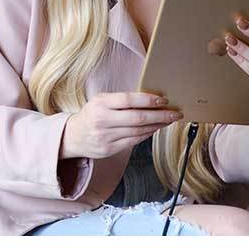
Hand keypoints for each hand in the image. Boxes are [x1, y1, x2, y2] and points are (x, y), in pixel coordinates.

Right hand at [60, 92, 182, 159]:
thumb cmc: (92, 115)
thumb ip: (121, 100)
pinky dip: (147, 134)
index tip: (164, 100)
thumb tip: (150, 99)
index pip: (129, 100)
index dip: (148, 100)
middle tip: (175, 113)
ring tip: (169, 120)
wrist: (73, 136)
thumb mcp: (101, 101)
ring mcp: (106, 137)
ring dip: (157, 125)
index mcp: (101, 104)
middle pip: (138, 118)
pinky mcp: (110, 149)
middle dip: (160, 115)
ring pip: (139, 131)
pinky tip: (155, 128)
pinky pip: (134, 141)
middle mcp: (103, 120)